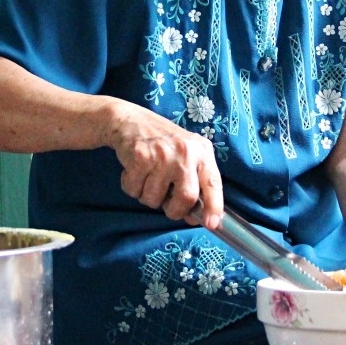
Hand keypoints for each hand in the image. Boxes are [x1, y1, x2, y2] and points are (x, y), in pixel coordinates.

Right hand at [110, 102, 223, 228]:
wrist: (131, 120)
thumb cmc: (163, 144)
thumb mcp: (186, 156)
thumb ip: (194, 183)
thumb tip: (195, 218)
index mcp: (202, 152)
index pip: (213, 183)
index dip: (214, 206)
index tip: (211, 224)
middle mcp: (186, 151)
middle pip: (186, 197)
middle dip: (174, 210)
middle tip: (166, 202)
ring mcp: (162, 153)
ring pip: (154, 199)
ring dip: (147, 197)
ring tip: (147, 177)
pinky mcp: (140, 156)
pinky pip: (134, 190)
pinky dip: (131, 187)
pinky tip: (134, 170)